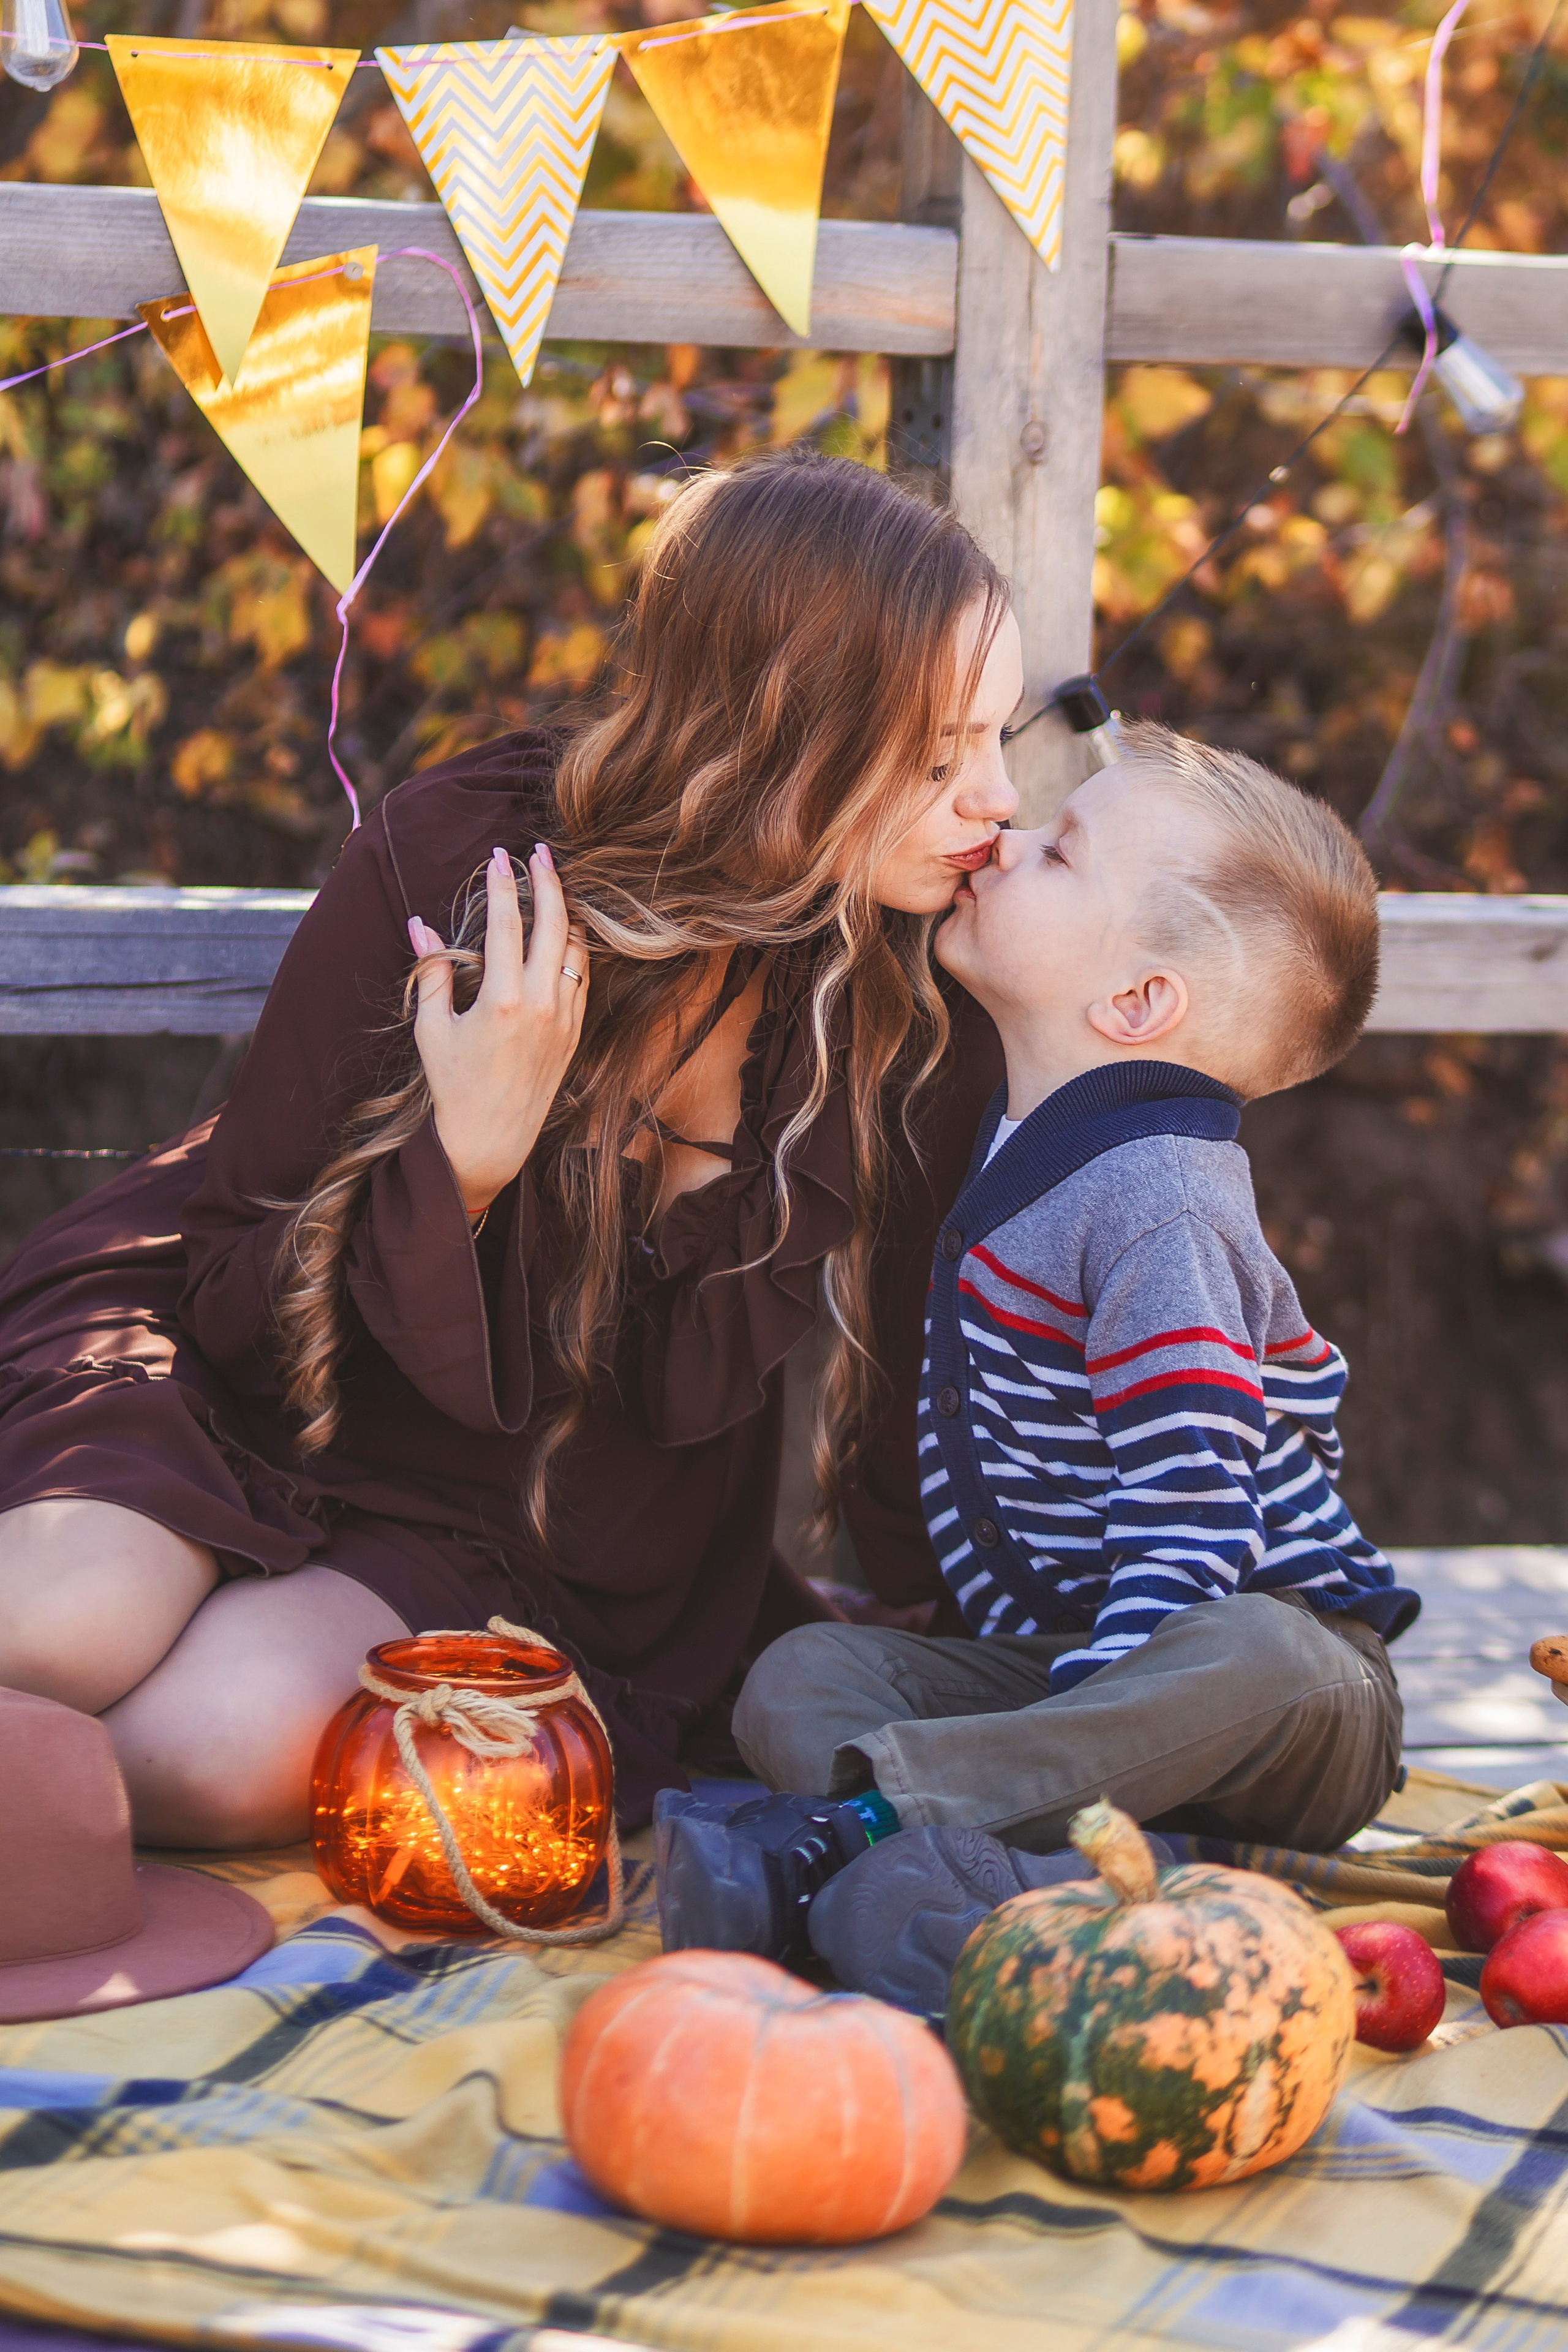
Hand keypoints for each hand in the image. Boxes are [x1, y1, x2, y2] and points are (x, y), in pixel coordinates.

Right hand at [408, 842, 587, 1215]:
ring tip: (556, 885)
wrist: (488, 1138)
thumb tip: (420, 926)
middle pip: (554, 925)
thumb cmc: (452, 1085)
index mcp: (503, 999)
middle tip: (540, 852)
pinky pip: (583, 979)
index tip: (500, 856)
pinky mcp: (573, 1034)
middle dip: (549, 882)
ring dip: (567, 913)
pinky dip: (577, 950)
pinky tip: (567, 933)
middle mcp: (541, 1005)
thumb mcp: (432, 1028)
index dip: (504, 885)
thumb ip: (433, 973)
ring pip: (576, 950)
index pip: (507, 925)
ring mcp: (563, 1019)